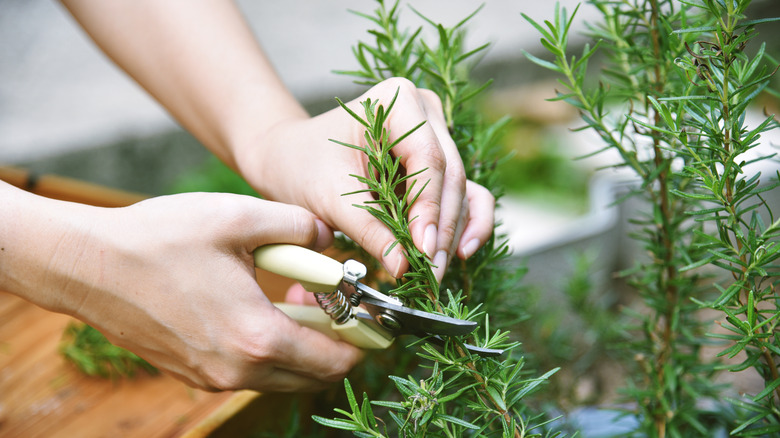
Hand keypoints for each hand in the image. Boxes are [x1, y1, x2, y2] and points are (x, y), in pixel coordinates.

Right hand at [51, 192, 360, 391]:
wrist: (88, 266)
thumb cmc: (159, 238)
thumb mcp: (239, 218)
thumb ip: (298, 226)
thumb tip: (328, 236)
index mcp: (257, 336)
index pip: (335, 359)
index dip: (364, 340)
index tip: (374, 318)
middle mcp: (238, 371)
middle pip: (313, 375)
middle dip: (335, 343)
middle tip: (334, 301)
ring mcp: (213, 378)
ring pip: (282, 375)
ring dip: (302, 345)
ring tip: (296, 297)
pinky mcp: (194, 374)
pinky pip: (251, 371)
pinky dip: (270, 348)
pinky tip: (259, 307)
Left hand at [237, 78, 494, 280]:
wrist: (289, 157)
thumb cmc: (303, 166)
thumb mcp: (330, 198)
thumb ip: (369, 230)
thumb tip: (403, 267)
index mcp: (397, 101)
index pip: (427, 159)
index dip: (429, 208)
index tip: (423, 250)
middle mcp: (426, 112)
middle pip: (450, 176)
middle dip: (441, 229)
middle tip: (431, 273)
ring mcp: (436, 137)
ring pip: (460, 190)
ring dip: (451, 234)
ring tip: (435, 273)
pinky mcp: (438, 164)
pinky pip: (465, 194)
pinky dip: (465, 224)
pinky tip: (460, 253)